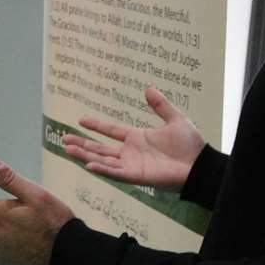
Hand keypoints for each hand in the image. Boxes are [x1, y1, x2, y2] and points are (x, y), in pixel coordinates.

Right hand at [60, 86, 203, 190]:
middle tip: (64, 138)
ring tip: (67, 149)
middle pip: (100, 148)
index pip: (111, 131)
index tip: (81, 120)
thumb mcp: (175, 119)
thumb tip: (149, 88)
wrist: (200, 165)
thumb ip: (161, 105)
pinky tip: (88, 164)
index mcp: (137, 138)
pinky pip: (115, 173)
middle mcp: (130, 152)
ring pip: (102, 160)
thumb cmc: (190, 145)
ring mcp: (131, 165)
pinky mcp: (136, 176)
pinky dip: (102, 169)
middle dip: (82, 143)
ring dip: (84, 155)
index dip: (96, 126)